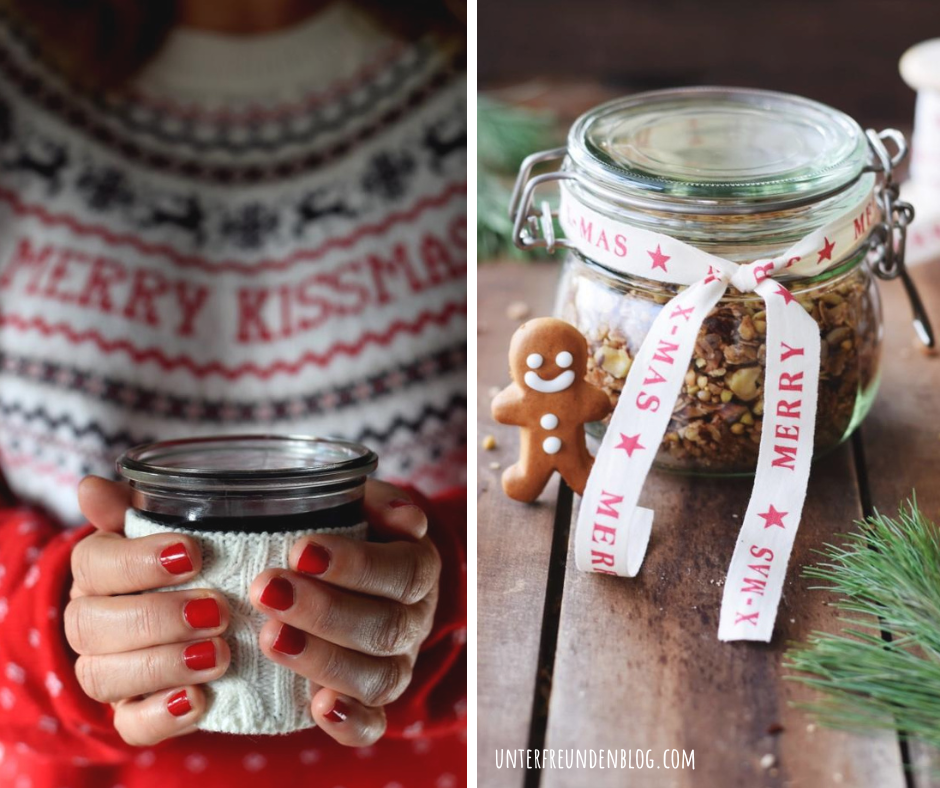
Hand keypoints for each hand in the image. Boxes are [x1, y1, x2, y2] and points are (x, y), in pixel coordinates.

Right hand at [66, 477, 230, 745]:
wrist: (214, 615)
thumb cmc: (189, 561)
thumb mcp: (173, 527)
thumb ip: (135, 508)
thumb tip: (90, 487)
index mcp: (99, 570)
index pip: (93, 564)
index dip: (137, 561)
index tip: (192, 554)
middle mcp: (93, 623)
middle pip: (93, 625)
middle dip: (156, 617)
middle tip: (217, 609)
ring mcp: (109, 671)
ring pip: (105, 677)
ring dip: (164, 665)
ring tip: (221, 653)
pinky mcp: (133, 713)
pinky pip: (130, 726)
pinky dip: (163, 716)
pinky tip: (201, 700)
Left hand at [249, 479, 440, 746]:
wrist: (340, 569)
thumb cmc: (346, 529)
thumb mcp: (359, 502)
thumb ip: (378, 502)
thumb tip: (406, 518)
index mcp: (418, 568)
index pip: (403, 572)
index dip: (356, 565)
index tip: (300, 549)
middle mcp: (414, 621)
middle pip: (387, 626)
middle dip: (324, 610)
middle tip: (267, 589)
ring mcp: (396, 664)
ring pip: (378, 677)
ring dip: (323, 658)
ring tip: (269, 636)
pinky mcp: (372, 702)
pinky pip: (374, 723)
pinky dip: (350, 721)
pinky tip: (318, 707)